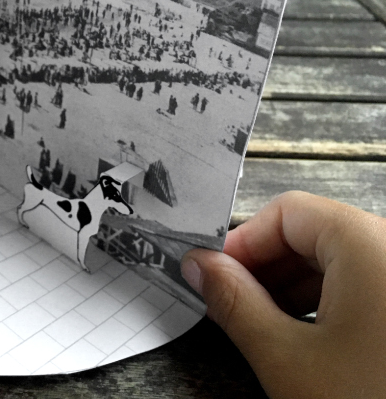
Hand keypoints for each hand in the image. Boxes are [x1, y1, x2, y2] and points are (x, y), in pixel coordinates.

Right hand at [181, 191, 385, 398]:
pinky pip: (366, 285)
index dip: (242, 242)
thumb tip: (201, 266)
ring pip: (339, 261)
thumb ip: (233, 301)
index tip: (214, 273)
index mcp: (369, 244)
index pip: (288, 211)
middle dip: (265, 267)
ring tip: (265, 328)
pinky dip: (329, 303)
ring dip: (293, 288)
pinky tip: (309, 341)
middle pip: (314, 232)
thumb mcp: (286, 357)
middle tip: (231, 303)